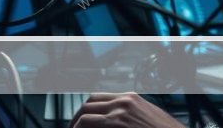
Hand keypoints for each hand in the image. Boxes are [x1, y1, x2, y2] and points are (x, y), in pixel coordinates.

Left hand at [69, 92, 184, 127]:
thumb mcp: (148, 118)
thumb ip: (132, 116)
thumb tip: (117, 123)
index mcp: (131, 98)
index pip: (99, 98)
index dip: (87, 110)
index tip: (81, 122)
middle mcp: (123, 101)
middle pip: (88, 104)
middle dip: (76, 117)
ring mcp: (119, 112)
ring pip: (84, 114)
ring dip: (75, 126)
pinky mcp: (117, 123)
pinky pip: (87, 125)